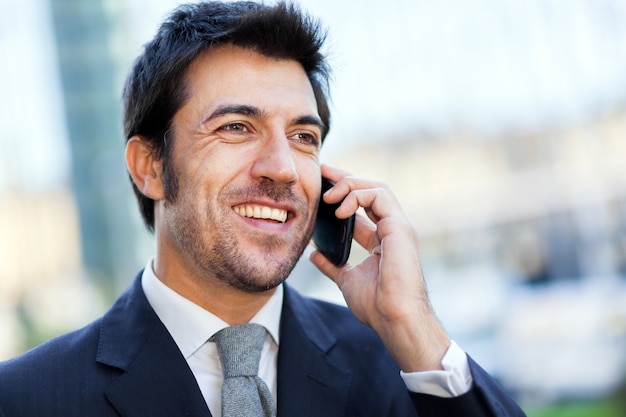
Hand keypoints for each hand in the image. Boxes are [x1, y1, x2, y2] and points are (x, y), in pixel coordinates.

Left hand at [310, 165, 450, 371]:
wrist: (394, 320)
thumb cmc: (377, 306)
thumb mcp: (347, 280)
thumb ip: (332, 265)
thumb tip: (314, 254)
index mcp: (382, 240)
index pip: (362, 207)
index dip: (343, 194)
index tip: (321, 185)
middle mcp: (392, 229)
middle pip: (370, 191)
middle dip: (345, 178)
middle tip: (323, 172)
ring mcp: (398, 227)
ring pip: (377, 187)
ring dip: (350, 184)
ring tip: (329, 196)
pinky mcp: (400, 227)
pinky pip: (379, 196)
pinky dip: (357, 196)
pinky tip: (340, 209)